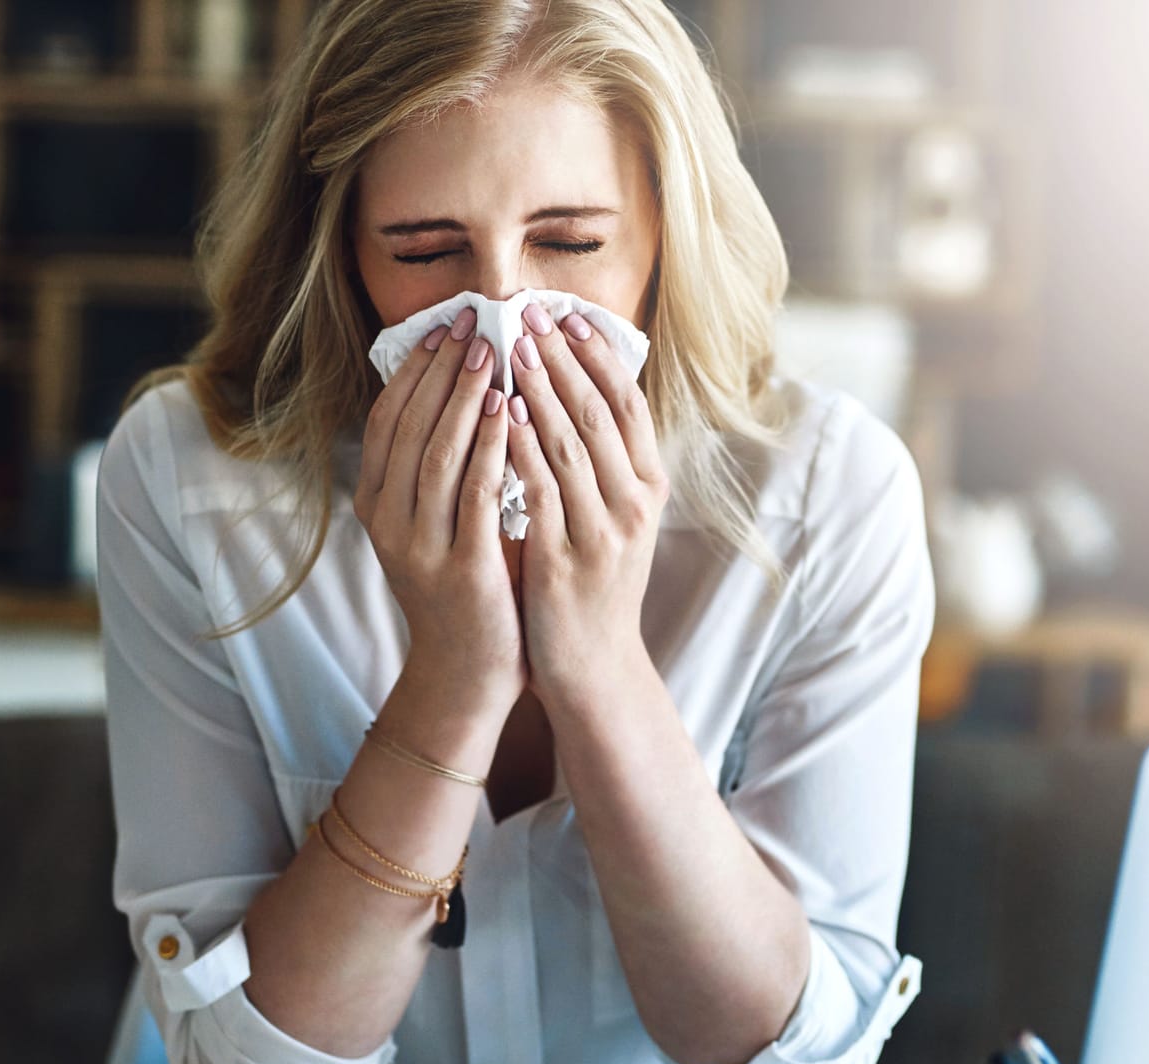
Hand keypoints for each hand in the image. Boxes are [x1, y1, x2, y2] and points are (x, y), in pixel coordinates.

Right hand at [356, 306, 524, 712]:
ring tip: (494, 352)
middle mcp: (389, 522)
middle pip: (410, 426)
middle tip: (474, 321)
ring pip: (438, 454)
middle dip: (443, 369)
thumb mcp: (438, 523)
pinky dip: (493, 448)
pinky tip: (514, 412)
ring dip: (466, 397)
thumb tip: (468, 392)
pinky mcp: (462, 570)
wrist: (468, 674)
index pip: (388, 419)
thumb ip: (445, 467)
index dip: (415, 369)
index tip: (445, 326)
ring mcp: (421, 548)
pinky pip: (476, 495)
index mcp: (377, 506)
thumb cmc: (465, 589)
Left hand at [504, 301, 670, 710]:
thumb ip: (602, 463)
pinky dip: (520, 446)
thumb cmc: (594, 583)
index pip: (629, 405)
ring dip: (537, 389)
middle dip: (561, 358)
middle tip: (528, 313)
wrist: (593, 665)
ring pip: (570, 444)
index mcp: (650, 488)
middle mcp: (634, 505)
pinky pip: (539, 489)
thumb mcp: (615, 518)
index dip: (600, 357)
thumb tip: (575, 391)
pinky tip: (499, 413)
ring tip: (507, 347)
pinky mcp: (564, 560)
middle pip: (598, 412)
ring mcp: (602, 533)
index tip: (568, 317)